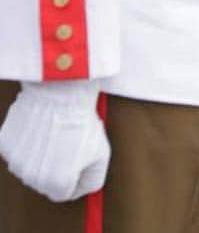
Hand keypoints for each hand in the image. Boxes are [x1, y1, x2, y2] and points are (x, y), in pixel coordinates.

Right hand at [0, 81, 108, 201]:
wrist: (61, 93)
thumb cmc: (83, 121)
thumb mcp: (102, 153)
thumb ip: (93, 179)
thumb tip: (83, 187)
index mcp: (55, 184)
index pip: (64, 193)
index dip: (75, 177)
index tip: (80, 160)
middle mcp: (31, 178)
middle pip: (45, 181)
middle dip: (57, 166)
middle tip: (69, 142)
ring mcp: (15, 162)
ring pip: (29, 165)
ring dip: (41, 154)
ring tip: (56, 131)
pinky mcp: (5, 144)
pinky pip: (18, 148)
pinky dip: (27, 140)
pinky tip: (40, 125)